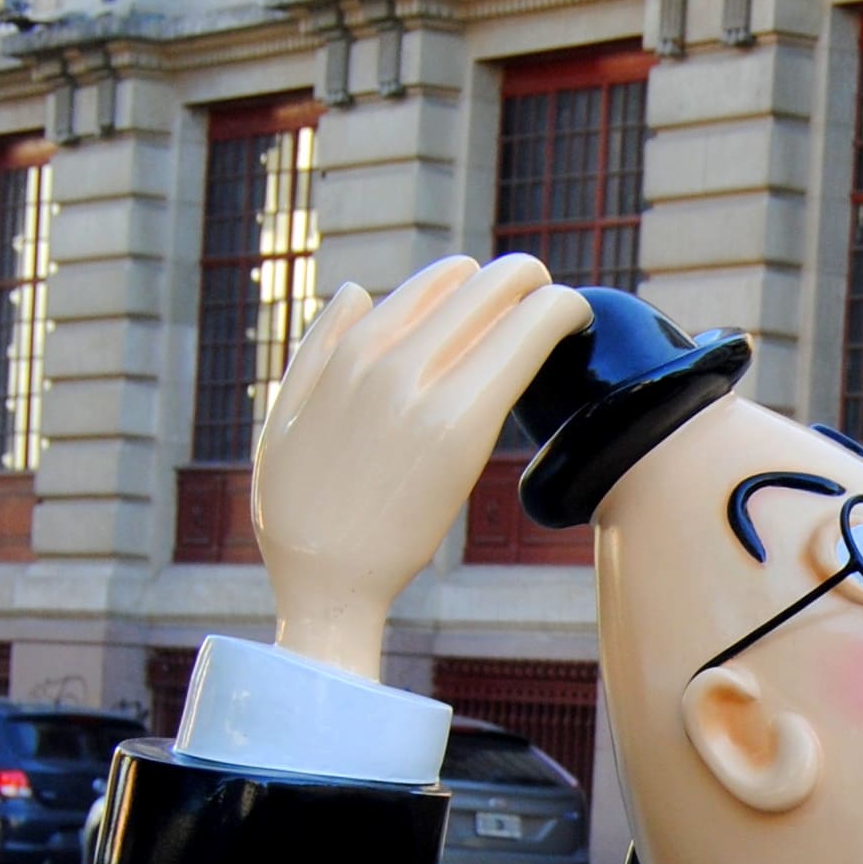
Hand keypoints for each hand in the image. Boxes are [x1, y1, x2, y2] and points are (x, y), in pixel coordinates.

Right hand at [252, 254, 591, 675]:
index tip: (507, 307)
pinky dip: (560, 319)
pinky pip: (524, 343)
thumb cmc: (301, 512)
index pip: (439, 281)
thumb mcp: (285, 417)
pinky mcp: (461, 426)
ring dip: (549, 298)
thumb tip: (359, 290)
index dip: (483, 286)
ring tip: (568, 320)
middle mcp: (388, 357)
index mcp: (351, 350)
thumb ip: (319, 349)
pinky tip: (577, 326)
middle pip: (480, 281)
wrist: (326, 581)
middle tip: (549, 308)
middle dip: (524, 282)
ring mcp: (424, 388)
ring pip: (509, 300)